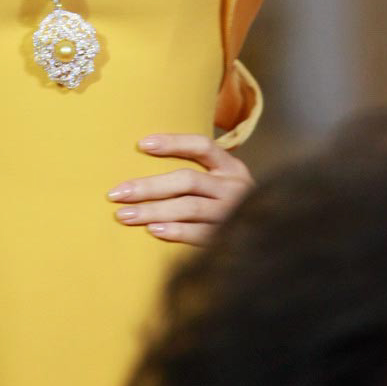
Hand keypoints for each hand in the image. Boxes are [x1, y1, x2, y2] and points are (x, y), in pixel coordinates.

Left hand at [106, 132, 253, 245]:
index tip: (142, 144)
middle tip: (116, 193)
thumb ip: (198, 176)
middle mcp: (236, 188)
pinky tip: (153, 231)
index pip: (203, 146)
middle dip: (149, 186)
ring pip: (189, 207)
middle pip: (188, 179)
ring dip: (153, 210)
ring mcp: (234, 214)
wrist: (269, 242)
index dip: (173, 143)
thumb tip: (146, 161)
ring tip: (124, 215)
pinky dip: (176, 231)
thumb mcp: (223, 187)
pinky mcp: (230, 239)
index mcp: (233, 169)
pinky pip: (200, 234)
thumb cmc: (230, 209)